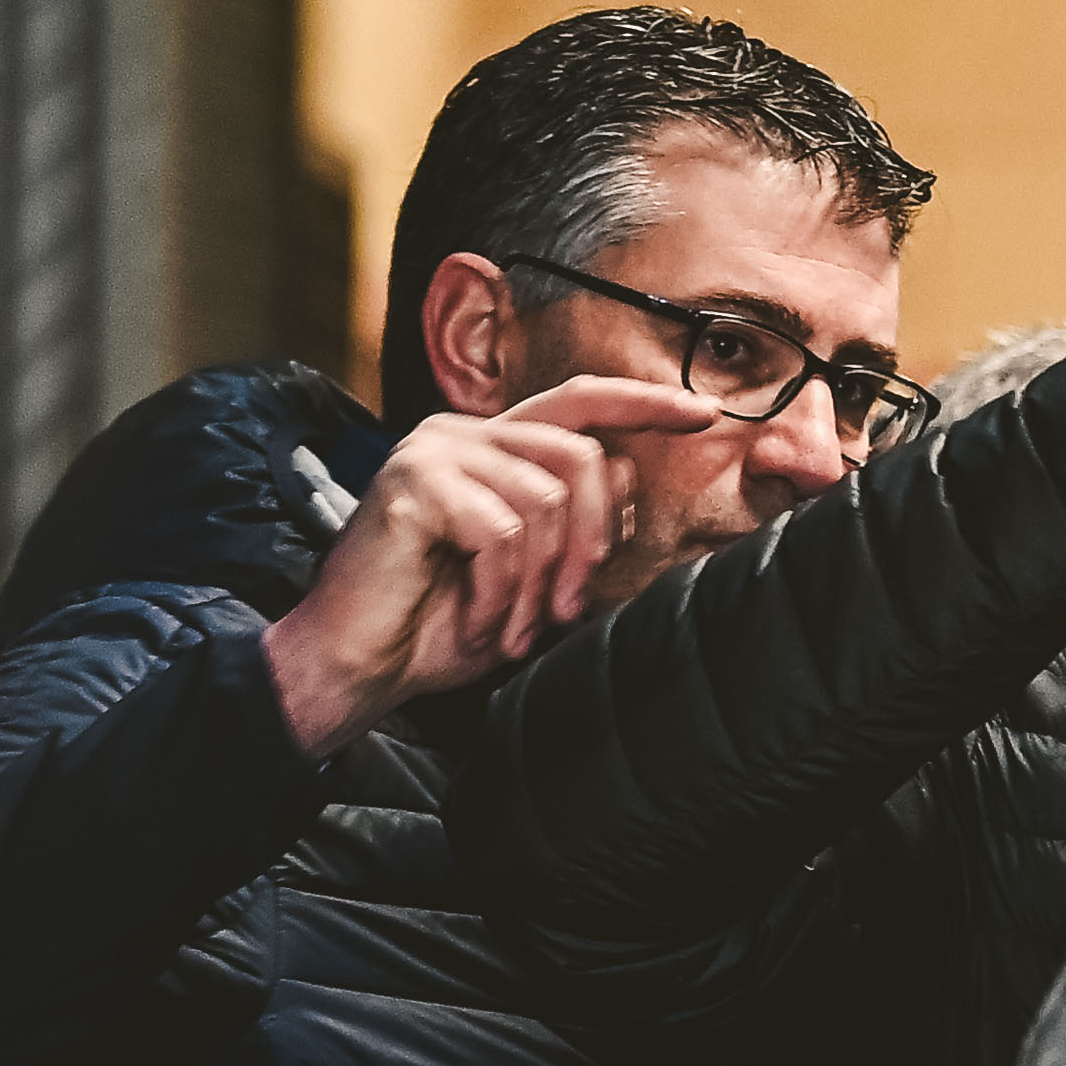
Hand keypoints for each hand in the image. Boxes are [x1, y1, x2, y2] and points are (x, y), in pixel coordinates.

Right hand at [261, 374, 733, 755]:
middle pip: (580, 456)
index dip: (643, 402)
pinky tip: (482, 621)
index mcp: (494, 446)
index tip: (703, 414)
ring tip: (518, 625)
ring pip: (546, 500)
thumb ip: (581, 522)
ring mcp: (431, 452)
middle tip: (571, 609)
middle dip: (594, 542)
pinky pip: (502, 532)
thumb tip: (631, 470)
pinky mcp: (411, 483)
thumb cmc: (445, 623)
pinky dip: (504, 590)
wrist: (361, 664)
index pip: (579, 400)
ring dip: (543, 580)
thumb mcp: (537, 574)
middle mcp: (461, 434)